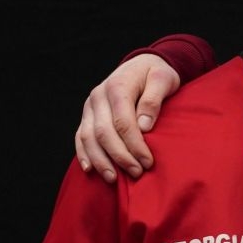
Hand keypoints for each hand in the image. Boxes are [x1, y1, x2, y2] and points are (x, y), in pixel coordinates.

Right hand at [76, 53, 180, 181]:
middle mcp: (98, 96)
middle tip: (137, 173)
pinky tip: (90, 169)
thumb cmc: (156, 74)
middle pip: (104, 133)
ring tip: (114, 179)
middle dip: (120, 156)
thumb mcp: (163, 79)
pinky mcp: (87, 115)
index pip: (123, 122)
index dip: (134, 145)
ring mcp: (90, 106)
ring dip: (101, 160)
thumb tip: (145, 126)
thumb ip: (153, 100)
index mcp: (117, 87)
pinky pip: (80, 136)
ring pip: (88, 137)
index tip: (148, 162)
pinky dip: (83, 153)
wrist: (142, 64)